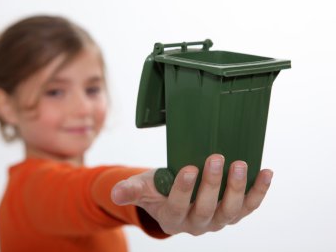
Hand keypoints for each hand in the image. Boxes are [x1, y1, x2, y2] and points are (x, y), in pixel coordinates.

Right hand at [111, 154, 272, 234]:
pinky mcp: (233, 213)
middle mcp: (196, 223)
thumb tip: (115, 193)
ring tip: (241, 165)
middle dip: (212, 185)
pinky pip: (249, 206)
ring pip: (230, 210)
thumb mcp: (142, 188)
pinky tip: (266, 172)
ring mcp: (217, 220)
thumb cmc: (158, 190)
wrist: (176, 197)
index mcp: (171, 218)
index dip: (183, 190)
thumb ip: (130, 190)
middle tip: (216, 158)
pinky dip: (259, 191)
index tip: (188, 169)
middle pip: (206, 208)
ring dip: (238, 188)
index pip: (176, 206)